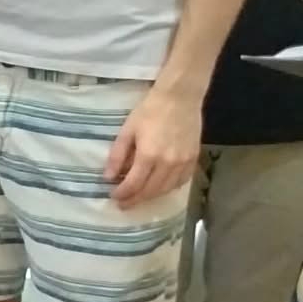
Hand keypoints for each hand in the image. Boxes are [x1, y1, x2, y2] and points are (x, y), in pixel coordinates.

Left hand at [105, 86, 200, 206]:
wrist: (180, 98)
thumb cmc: (150, 111)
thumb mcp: (127, 131)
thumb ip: (117, 155)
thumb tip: (108, 177)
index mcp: (149, 156)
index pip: (134, 184)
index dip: (123, 194)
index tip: (114, 197)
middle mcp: (168, 163)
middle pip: (151, 191)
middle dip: (135, 199)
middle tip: (124, 204)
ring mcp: (184, 162)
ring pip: (167, 189)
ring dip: (152, 196)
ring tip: (139, 197)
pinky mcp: (194, 159)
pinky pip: (182, 181)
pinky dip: (169, 188)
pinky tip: (160, 188)